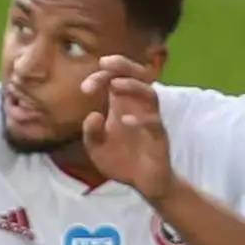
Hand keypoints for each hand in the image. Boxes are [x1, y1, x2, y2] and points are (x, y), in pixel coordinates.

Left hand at [80, 60, 175, 201]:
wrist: (144, 183)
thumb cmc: (121, 160)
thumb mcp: (96, 147)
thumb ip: (91, 132)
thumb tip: (92, 115)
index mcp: (121, 105)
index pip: (114, 80)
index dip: (100, 77)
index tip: (85, 88)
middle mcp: (137, 108)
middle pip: (139, 77)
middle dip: (123, 66)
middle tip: (105, 62)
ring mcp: (150, 121)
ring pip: (150, 95)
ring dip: (133, 86)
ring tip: (115, 84)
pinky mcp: (159, 138)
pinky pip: (155, 124)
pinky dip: (141, 119)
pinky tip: (125, 120)